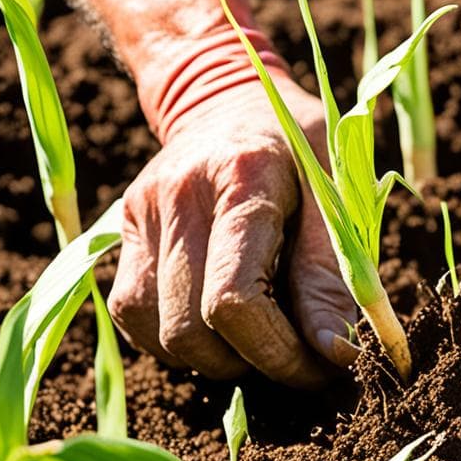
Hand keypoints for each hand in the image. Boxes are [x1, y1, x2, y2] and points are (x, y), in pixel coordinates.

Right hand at [109, 30, 356, 387]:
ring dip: (215, 359)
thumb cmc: (300, 147)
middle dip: (253, 364)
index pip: (237, 300)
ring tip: (261, 340)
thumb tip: (337, 351)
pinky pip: (133, 315)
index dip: (280, 353)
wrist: (227, 96)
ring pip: (157, 333)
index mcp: (241, 179)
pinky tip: (219, 325)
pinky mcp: (121, 232)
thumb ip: (334, 273)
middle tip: (298, 359)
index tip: (325, 365)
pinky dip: (177, 340)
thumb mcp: (339, 194)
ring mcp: (140, 214)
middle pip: (192, 328)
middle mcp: (178, 197)